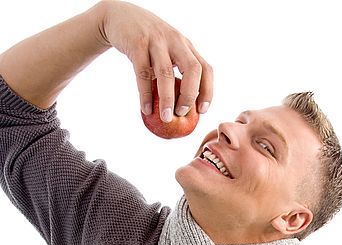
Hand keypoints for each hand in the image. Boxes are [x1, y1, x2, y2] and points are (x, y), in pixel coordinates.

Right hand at [97, 0, 212, 120]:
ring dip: (168, 99)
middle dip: (189, 95)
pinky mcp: (137, 43)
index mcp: (186, 46)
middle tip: (181, 113)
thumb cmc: (147, 43)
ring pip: (166, 72)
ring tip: (166, 117)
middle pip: (192, 69)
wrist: (120, 16)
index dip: (207, 91)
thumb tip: (182, 109)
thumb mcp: (167, 51)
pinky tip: (146, 109)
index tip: (202, 110)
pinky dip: (145, 94)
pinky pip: (143, 73)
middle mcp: (175, 41)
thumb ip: (176, 72)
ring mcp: (156, 41)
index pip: (205, 68)